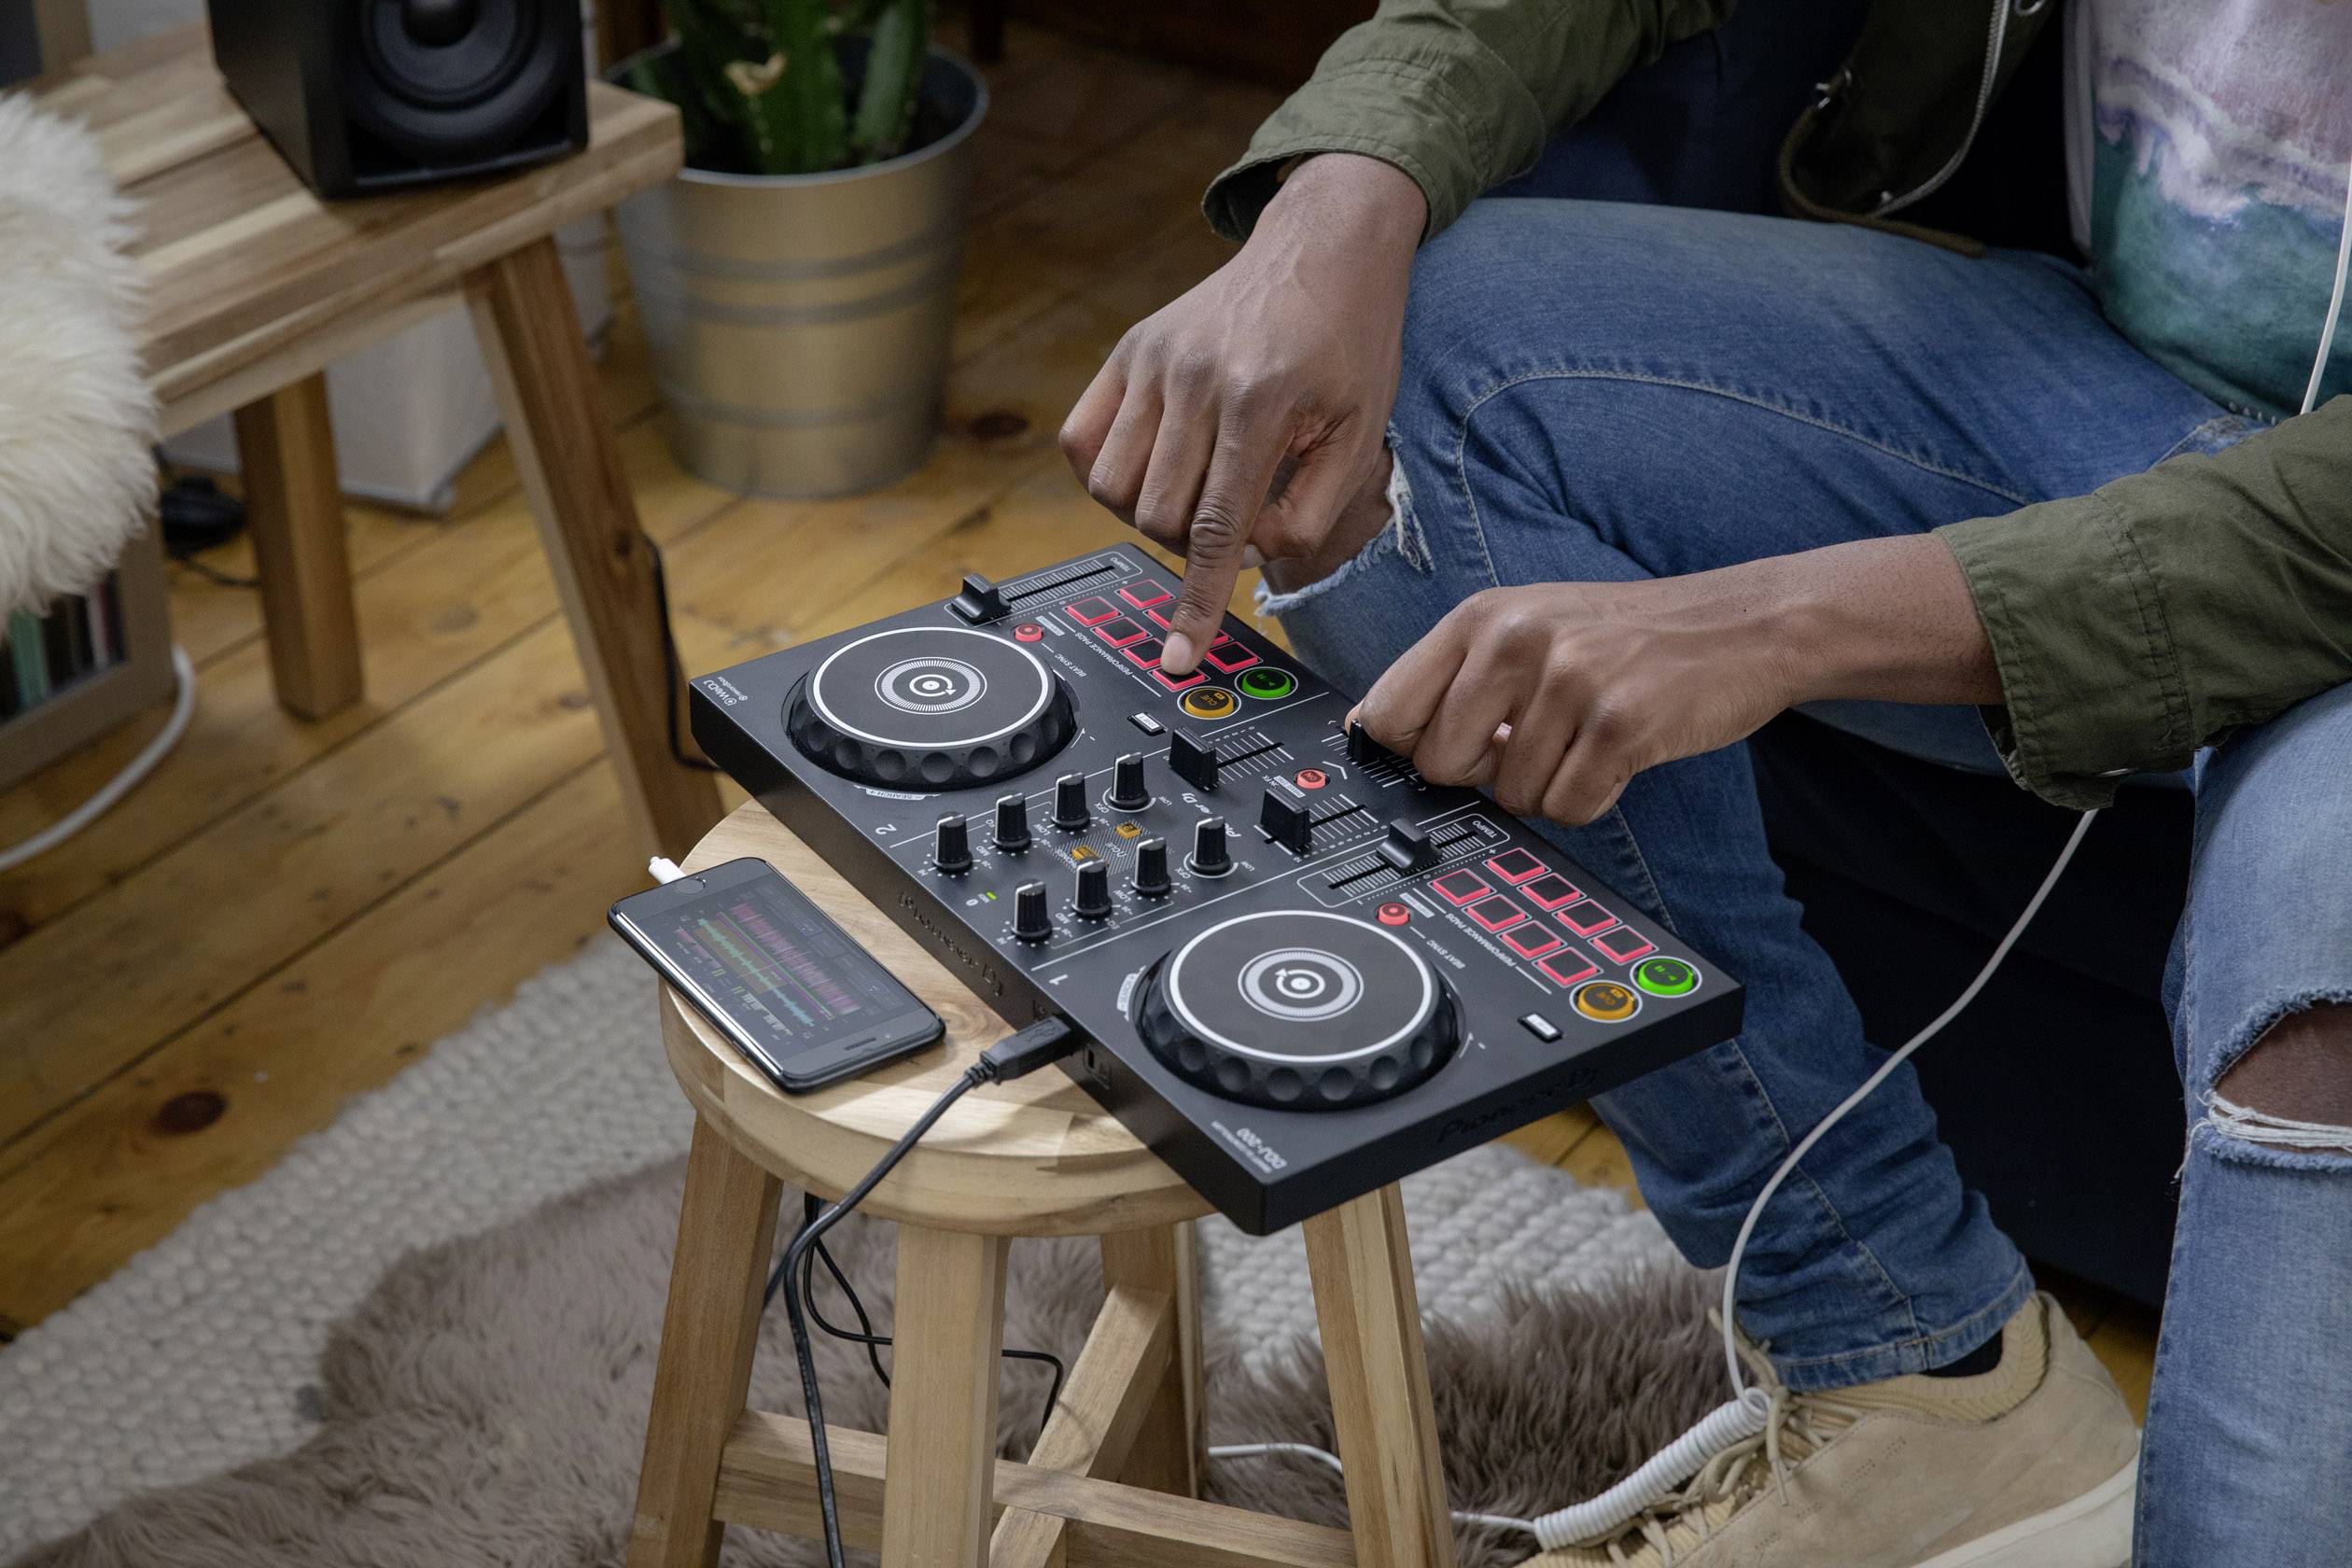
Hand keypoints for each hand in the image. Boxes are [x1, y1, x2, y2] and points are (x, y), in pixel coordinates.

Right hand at [1060, 153, 1425, 671]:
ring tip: (1195, 496)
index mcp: (1261, 399)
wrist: (1324, 245)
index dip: (1195, 602)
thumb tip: (1253, 558)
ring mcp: (1152, 361)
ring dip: (1148, 515)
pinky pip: (1081, 439)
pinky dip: (1106, 475)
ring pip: (1110, 486)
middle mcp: (1195, 377)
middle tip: (1230, 527)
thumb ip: (1311, 508)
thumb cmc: (1349, 339)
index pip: (1213, 527)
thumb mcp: (1363, 431)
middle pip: (1157, 515)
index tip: (1178, 656)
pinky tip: (1153, 470)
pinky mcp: (1127, 352)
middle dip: (1189, 547)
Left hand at [1351, 538, 2002, 824]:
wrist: (1744, 623)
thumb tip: (1374, 733)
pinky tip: (1616, 757)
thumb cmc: (1631, 635)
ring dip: (1548, 787)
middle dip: (1482, 776)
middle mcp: (1515, 641)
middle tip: (1534, 745)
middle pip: (1440, 765)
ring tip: (1587, 738)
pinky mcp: (1620, 725)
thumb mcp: (1531, 625)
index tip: (1436, 759)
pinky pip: (1568, 808)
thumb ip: (1458, 673)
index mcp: (1481, 617)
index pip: (1386, 710)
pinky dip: (1591, 800)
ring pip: (1509, 796)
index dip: (1405, 751)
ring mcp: (1569, 681)